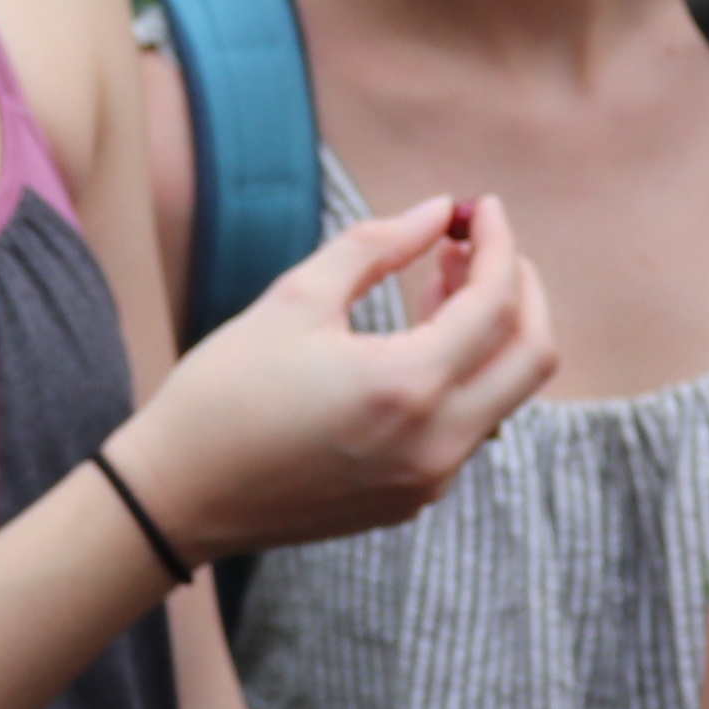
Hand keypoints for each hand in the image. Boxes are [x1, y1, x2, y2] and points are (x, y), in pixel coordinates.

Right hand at [113, 196, 562, 561]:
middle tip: (483, 247)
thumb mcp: (295, 298)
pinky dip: (462, 376)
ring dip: (490, 333)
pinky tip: (418, 341)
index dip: (499, 245)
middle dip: (520, 290)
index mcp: (407, 388)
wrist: (177, 497)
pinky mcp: (410, 502)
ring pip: (502, 396)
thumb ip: (377, 245)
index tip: (484, 207)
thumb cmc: (225, 390)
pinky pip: (466, 428)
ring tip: (441, 280)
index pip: (495, 304)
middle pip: (531, 358)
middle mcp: (435, 444)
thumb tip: (439, 210)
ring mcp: (427, 481)